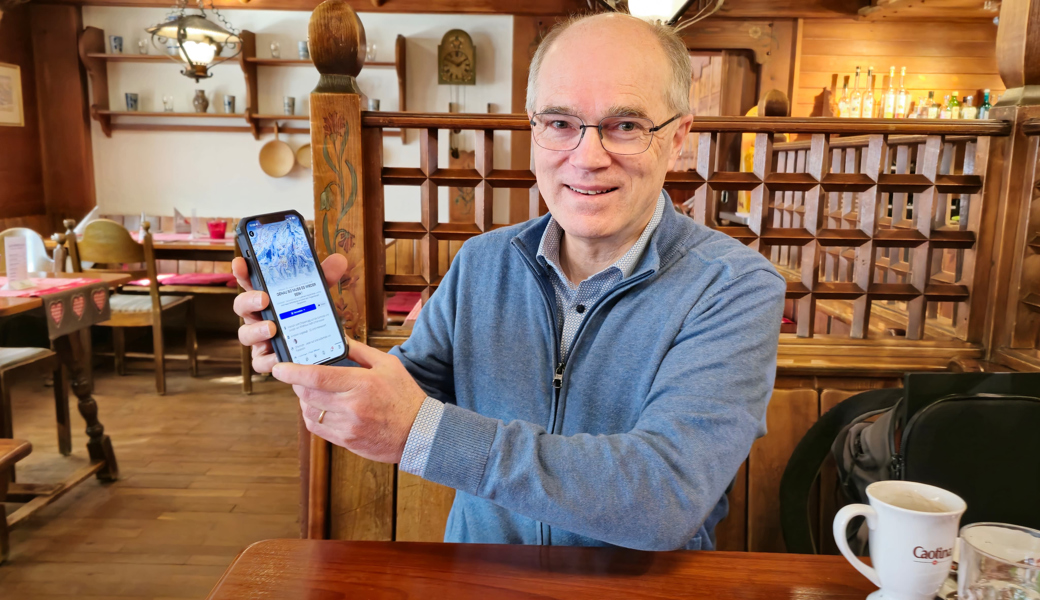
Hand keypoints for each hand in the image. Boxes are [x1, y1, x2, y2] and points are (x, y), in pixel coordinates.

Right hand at [231, 254, 347, 372]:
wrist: (319, 346)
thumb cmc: (307, 315)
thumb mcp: (317, 294)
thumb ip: (325, 277)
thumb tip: (338, 261)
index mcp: (266, 296)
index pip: (249, 281)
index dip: (242, 271)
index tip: (240, 261)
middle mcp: (257, 316)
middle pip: (241, 306)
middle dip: (248, 300)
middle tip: (264, 298)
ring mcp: (259, 338)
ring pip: (245, 334)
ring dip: (256, 330)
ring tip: (272, 327)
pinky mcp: (265, 359)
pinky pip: (259, 362)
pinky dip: (268, 359)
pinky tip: (279, 357)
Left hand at [271, 340, 426, 463]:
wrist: (419, 432)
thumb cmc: (405, 396)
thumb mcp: (388, 365)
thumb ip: (359, 351)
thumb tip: (338, 338)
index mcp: (362, 384)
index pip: (316, 377)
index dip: (292, 372)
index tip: (279, 367)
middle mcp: (352, 406)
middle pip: (307, 394)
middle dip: (297, 383)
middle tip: (298, 375)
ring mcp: (347, 426)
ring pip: (309, 411)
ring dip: (304, 399)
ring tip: (313, 391)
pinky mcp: (346, 441)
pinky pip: (316, 428)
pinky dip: (311, 416)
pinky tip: (319, 408)